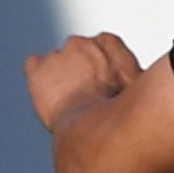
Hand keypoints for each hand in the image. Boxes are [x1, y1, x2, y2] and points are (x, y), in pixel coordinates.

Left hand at [24, 32, 144, 134]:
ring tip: (71, 102)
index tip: (106, 86)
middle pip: (79, 53)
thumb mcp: (140, 88)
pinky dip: (38, 75)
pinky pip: (33, 64)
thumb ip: (132, 74)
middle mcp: (80, 43)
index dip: (105, 70)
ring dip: (62, 77)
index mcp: (108, 42)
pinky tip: (46, 90)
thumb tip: (134, 79)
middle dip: (83, 71)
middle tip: (90, 97)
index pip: (103, 48)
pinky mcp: (37, 72)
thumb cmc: (123, 112)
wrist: (97, 130)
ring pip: (57, 62)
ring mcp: (56, 56)